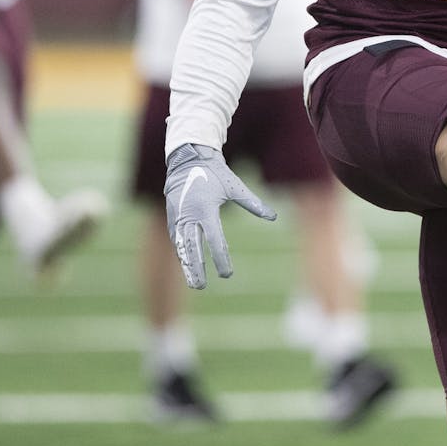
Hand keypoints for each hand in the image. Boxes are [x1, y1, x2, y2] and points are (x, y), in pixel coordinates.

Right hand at [164, 143, 276, 288]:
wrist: (188, 159)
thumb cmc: (215, 173)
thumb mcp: (235, 187)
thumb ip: (253, 204)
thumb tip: (273, 217)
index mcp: (206, 210)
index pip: (215, 241)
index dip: (221, 259)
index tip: (226, 274)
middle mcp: (190, 216)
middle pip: (193, 249)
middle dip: (197, 269)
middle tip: (202, 286)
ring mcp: (178, 217)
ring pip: (182, 246)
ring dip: (186, 265)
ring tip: (193, 281)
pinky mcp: (173, 216)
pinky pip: (177, 238)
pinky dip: (182, 252)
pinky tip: (187, 265)